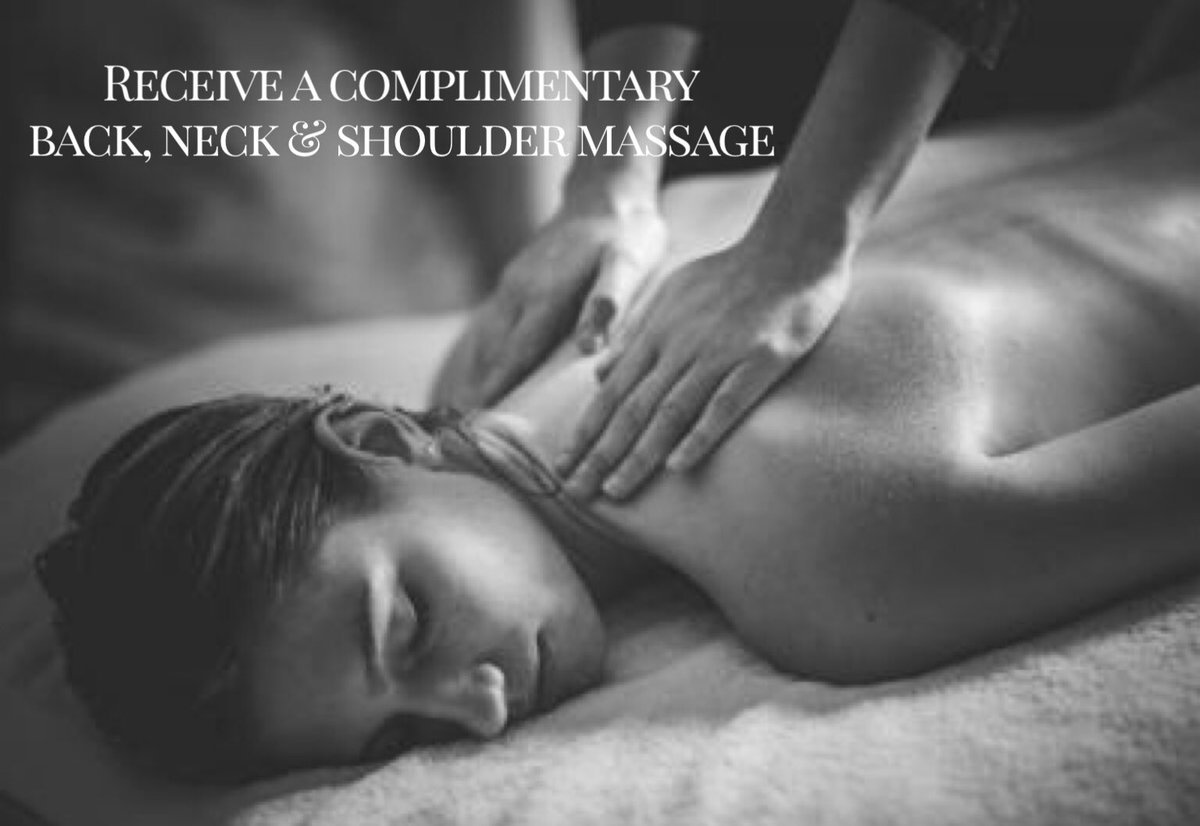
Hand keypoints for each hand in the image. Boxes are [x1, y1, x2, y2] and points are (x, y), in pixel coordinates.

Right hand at [431, 185, 666, 409]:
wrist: (608, 191)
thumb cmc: (626, 233)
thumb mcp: (629, 263)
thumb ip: (609, 302)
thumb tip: (588, 350)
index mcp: (545, 295)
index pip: (515, 355)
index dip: (497, 390)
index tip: (478, 424)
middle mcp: (519, 292)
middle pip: (492, 352)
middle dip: (477, 391)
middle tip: (463, 434)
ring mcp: (512, 284)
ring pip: (486, 338)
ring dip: (474, 374)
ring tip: (464, 413)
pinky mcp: (514, 281)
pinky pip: (491, 324)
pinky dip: (482, 353)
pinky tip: (481, 374)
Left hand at [556, 239, 850, 498]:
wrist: (793, 246)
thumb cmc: (733, 272)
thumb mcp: (672, 292)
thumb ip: (636, 334)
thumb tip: (599, 373)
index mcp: (658, 332)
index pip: (611, 392)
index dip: (585, 431)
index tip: (561, 466)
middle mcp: (680, 345)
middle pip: (631, 409)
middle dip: (598, 454)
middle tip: (572, 492)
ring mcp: (719, 354)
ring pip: (669, 412)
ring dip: (638, 455)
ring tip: (614, 491)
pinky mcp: (760, 361)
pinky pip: (725, 404)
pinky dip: (700, 436)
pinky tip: (678, 467)